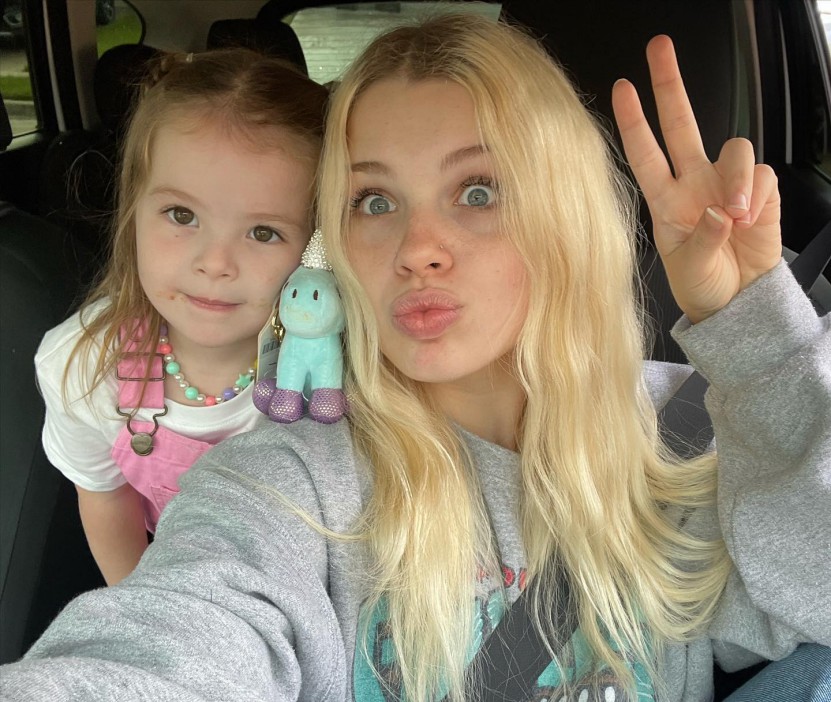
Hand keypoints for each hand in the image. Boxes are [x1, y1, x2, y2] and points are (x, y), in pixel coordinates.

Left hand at [611, 35, 781, 322]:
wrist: (737, 301)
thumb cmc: (702, 284)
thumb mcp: (689, 268)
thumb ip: (701, 239)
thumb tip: (720, 211)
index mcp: (665, 200)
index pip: (645, 153)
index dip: (633, 121)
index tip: (621, 88)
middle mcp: (693, 183)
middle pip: (682, 123)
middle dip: (670, 84)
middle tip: (659, 47)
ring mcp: (726, 184)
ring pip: (734, 148)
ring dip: (736, 178)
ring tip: (736, 215)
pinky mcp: (760, 192)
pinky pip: (763, 175)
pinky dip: (758, 194)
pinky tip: (751, 220)